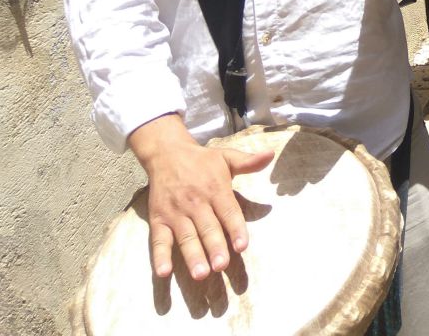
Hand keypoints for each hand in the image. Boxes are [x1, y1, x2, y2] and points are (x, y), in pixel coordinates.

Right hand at [129, 115, 273, 279]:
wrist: (167, 154)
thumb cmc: (202, 161)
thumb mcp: (227, 157)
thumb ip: (248, 162)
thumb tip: (270, 155)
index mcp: (215, 188)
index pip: (228, 211)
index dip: (236, 229)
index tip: (242, 246)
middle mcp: (196, 202)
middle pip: (207, 228)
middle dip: (215, 247)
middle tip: (221, 265)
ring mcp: (176, 213)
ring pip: (186, 237)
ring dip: (193, 256)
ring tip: (201, 274)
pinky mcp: (158, 219)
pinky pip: (158, 240)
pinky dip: (160, 256)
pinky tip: (163, 272)